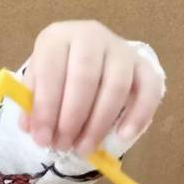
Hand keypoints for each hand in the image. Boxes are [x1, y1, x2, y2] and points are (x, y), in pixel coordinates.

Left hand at [21, 21, 164, 156]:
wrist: (86, 55)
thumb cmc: (57, 73)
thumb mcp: (38, 83)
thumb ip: (33, 104)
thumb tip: (33, 129)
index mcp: (58, 37)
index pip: (50, 71)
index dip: (46, 108)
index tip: (42, 139)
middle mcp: (91, 36)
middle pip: (85, 78)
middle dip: (72, 119)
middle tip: (63, 145)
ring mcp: (121, 48)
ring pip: (116, 86)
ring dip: (99, 124)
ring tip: (84, 148)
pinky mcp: (144, 64)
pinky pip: (149, 89)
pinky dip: (139, 115)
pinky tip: (123, 136)